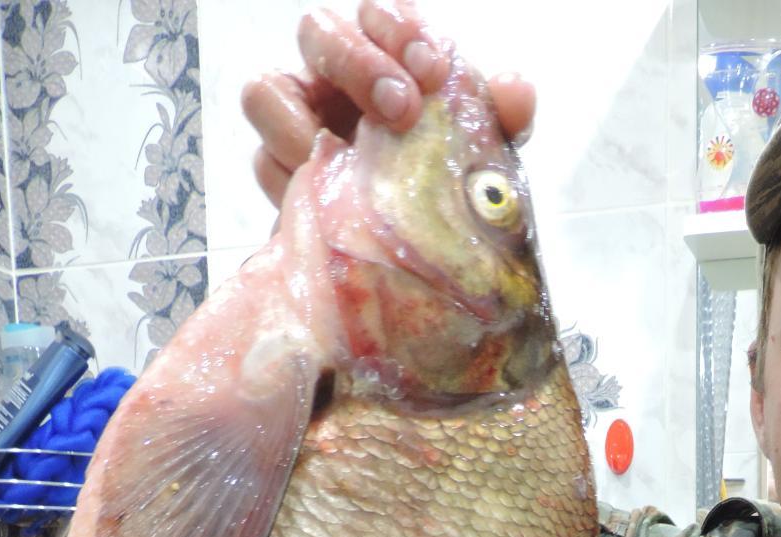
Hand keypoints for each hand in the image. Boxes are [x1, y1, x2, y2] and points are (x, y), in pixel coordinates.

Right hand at [242, 1, 537, 208]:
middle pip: (318, 30)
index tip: (431, 70)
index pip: (379, 11)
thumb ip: (499, 120)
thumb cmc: (446, 194)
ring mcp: (299, 120)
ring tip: (345, 156)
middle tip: (399, 109)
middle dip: (356, 62)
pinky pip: (262, 158)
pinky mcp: (278, 171)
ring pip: (266, 89)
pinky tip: (326, 197)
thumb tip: (517, 91)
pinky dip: (287, 174)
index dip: (398, 27)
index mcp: (388, 59)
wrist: (417, 266)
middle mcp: (337, 78)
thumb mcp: (482, 159)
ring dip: (301, 119)